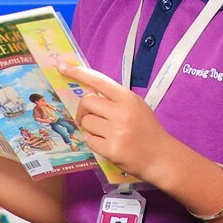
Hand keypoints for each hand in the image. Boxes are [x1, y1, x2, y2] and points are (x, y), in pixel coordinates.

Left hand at [56, 63, 173, 179]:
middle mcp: (122, 112)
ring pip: (86, 122)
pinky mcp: (111, 149)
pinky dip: (95, 142)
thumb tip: (89, 95)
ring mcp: (116, 131)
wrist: (161, 156)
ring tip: (106, 133)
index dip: (79, 73)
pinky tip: (108, 144)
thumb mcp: (136, 107)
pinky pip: (89, 140)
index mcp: (128, 98)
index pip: (99, 81)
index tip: (62, 67)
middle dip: (84, 110)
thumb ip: (115, 100)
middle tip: (90, 117)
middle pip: (87, 102)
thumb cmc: (147, 130)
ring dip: (91, 128)